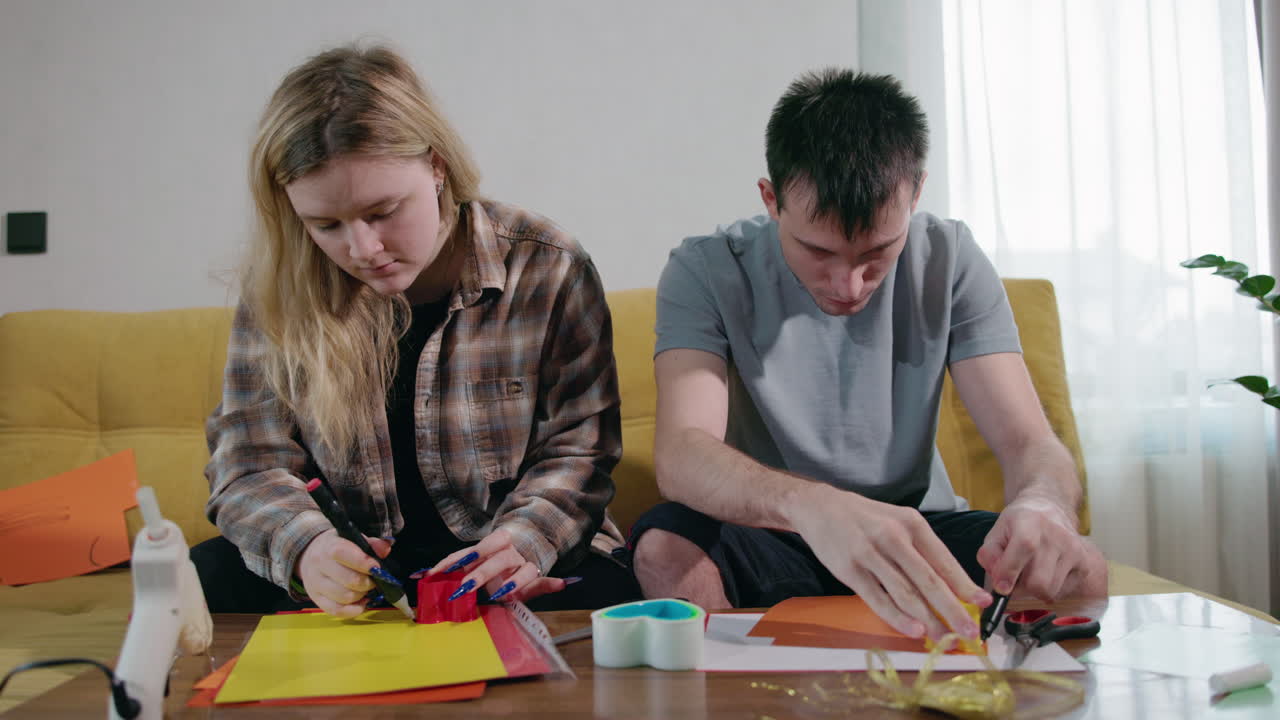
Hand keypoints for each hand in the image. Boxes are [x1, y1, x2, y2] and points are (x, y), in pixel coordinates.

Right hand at [296, 529, 392, 617]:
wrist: (310, 556)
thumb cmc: (338, 547)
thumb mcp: (352, 538)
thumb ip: (371, 543)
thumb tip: (385, 549)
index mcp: (329, 546)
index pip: (342, 554)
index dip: (363, 562)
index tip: (376, 566)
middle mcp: (319, 565)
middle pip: (349, 580)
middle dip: (368, 582)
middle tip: (374, 579)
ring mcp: (316, 584)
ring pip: (345, 598)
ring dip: (362, 595)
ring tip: (366, 588)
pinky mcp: (317, 600)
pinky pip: (338, 611)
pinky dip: (354, 609)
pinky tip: (361, 601)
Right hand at [429, 529, 565, 603]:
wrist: (522, 541)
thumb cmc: (526, 570)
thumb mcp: (535, 581)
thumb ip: (544, 584)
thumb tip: (567, 582)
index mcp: (528, 561)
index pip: (525, 572)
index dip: (515, 582)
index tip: (504, 595)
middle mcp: (511, 551)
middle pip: (497, 561)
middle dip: (480, 574)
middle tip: (465, 588)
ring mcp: (493, 547)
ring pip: (476, 550)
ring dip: (457, 562)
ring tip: (438, 575)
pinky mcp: (478, 547)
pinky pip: (460, 554)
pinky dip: (444, 564)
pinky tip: (427, 574)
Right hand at [790, 486, 991, 639]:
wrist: (820, 507)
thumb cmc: (866, 518)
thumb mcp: (899, 521)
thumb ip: (922, 549)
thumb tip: (951, 584)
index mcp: (911, 523)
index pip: (943, 560)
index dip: (965, 585)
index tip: (984, 604)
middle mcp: (893, 537)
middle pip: (929, 581)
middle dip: (953, 610)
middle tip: (970, 632)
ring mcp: (870, 554)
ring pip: (906, 594)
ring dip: (929, 620)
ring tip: (945, 638)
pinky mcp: (850, 571)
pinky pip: (878, 599)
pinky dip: (898, 618)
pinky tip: (914, 631)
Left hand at [977, 494, 1107, 601]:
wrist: (1049, 508)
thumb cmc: (1019, 523)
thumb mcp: (996, 531)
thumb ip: (989, 555)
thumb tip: (999, 581)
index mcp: (1031, 523)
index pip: (1025, 548)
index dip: (1009, 572)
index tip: (1001, 587)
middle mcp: (1057, 536)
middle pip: (1038, 581)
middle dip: (1020, 588)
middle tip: (1013, 581)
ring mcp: (1074, 551)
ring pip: (1050, 590)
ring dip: (1034, 591)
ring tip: (1028, 575)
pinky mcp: (1084, 564)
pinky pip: (1062, 592)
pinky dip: (1049, 590)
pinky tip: (1044, 574)